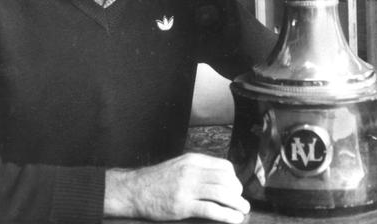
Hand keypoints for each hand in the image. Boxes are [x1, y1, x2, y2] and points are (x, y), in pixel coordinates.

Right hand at [104, 152, 249, 222]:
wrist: (134, 190)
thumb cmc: (157, 180)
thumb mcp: (180, 165)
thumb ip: (198, 169)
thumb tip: (220, 179)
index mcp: (193, 160)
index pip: (225, 166)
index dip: (235, 179)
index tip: (236, 189)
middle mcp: (192, 171)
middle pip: (226, 180)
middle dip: (238, 192)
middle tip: (242, 202)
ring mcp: (187, 188)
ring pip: (222, 194)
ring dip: (237, 204)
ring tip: (242, 211)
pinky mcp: (183, 206)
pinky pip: (211, 209)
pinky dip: (226, 215)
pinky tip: (233, 219)